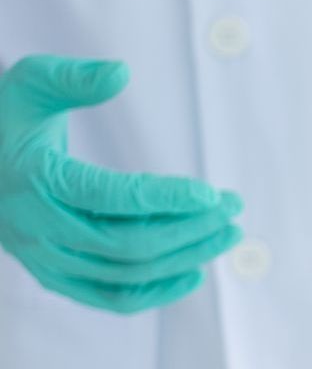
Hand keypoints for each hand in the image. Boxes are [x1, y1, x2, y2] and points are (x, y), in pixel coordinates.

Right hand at [0, 55, 242, 312]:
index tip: (212, 194)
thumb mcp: (30, 82)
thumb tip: (121, 72)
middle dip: (188, 230)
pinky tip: (194, 273)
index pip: (110, 198)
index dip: (165, 198)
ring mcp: (40, 257)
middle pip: (125, 244)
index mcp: (31, 179)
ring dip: (183, 258)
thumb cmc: (5, 115)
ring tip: (226, 234)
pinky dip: (154, 292)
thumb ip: (74, 78)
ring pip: (124, 274)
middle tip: (231, 210)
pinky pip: (107, 296)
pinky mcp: (50, 274)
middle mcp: (33, 227)